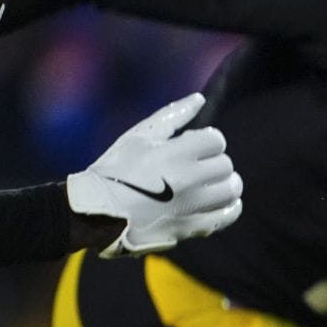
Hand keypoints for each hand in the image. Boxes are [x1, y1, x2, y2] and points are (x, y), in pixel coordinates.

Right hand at [66, 94, 243, 256]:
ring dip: (226, 184)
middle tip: (198, 166)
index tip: (194, 146)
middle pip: (225, 165)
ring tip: (211, 183)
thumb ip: (173, 115)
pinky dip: (229, 208)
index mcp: (174, 154)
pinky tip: (219, 203)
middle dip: (214, 161)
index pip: (216, 141)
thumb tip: (200, 98)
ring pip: (232, 190)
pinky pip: (227, 217)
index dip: (207, 140)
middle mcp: (186, 180)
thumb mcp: (139, 136)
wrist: (94, 212)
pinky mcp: (190, 228)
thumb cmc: (114, 169)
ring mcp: (190, 206)